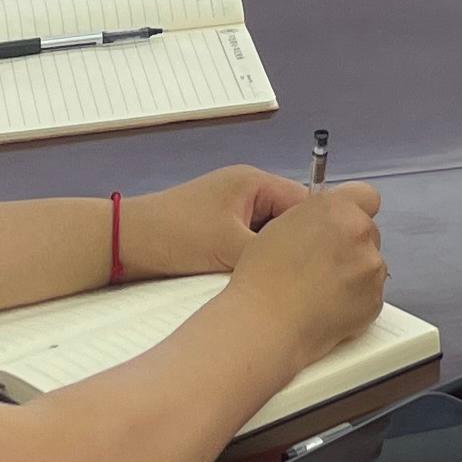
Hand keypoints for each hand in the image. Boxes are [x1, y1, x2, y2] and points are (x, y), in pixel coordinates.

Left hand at [123, 163, 317, 278]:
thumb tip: (311, 264)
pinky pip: (252, 239)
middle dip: (301, 243)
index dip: (322, 230)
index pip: (306, 201)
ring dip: (277, 252)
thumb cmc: (178, 236)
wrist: (124, 241)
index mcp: (254, 182)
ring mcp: (232, 208)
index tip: (337, 259)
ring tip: (292, 279)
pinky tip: (263, 278)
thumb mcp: (231, 247)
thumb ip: (273, 251)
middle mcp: (247, 189)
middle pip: (291, 216)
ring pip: (272, 231)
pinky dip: (258, 256)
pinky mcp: (219, 227)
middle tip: (315, 274)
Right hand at [218, 180, 390, 359]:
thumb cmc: (263, 278)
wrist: (265, 323)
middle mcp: (360, 232)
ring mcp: (371, 267)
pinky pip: (370, 294)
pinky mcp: (375, 299)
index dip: (354, 210)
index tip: (343, 225)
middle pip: (368, 233)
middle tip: (321, 265)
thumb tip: (326, 222)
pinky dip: (355, 300)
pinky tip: (327, 307)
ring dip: (354, 273)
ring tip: (320, 291)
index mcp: (336, 208)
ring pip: (370, 264)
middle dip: (351, 246)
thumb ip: (314, 216)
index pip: (367, 196)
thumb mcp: (281, 225)